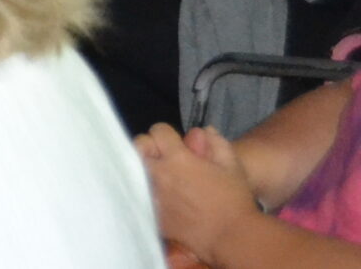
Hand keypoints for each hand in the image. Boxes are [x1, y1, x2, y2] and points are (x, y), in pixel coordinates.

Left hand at [136, 122, 260, 265]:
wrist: (231, 238)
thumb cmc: (234, 200)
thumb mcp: (232, 167)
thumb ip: (217, 143)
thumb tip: (204, 130)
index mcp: (178, 158)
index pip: (158, 130)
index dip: (168, 134)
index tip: (177, 144)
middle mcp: (159, 173)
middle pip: (139, 146)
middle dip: (150, 146)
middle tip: (163, 157)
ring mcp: (152, 194)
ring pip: (134, 169)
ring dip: (145, 168)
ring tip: (161, 177)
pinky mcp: (151, 213)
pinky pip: (139, 194)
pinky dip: (146, 191)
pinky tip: (162, 197)